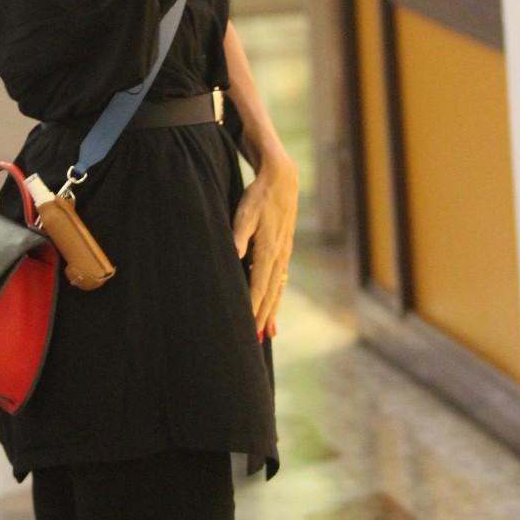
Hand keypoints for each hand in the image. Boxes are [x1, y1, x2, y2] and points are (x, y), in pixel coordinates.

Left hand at [232, 149, 298, 337]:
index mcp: (268, 248)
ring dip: (272, 311)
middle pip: (270, 293)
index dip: (252, 307)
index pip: (258, 285)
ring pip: (277, 289)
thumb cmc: (259, 194)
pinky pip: (280, 280)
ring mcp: (284, 253)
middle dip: (262, 317)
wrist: (282, 178)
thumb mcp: (245, 210)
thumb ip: (239, 234)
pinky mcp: (284, 249)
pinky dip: (277, 297)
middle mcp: (279, 255)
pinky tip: (274, 308)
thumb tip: (235, 254)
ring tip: (267, 334)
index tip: (246, 326)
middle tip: (255, 341)